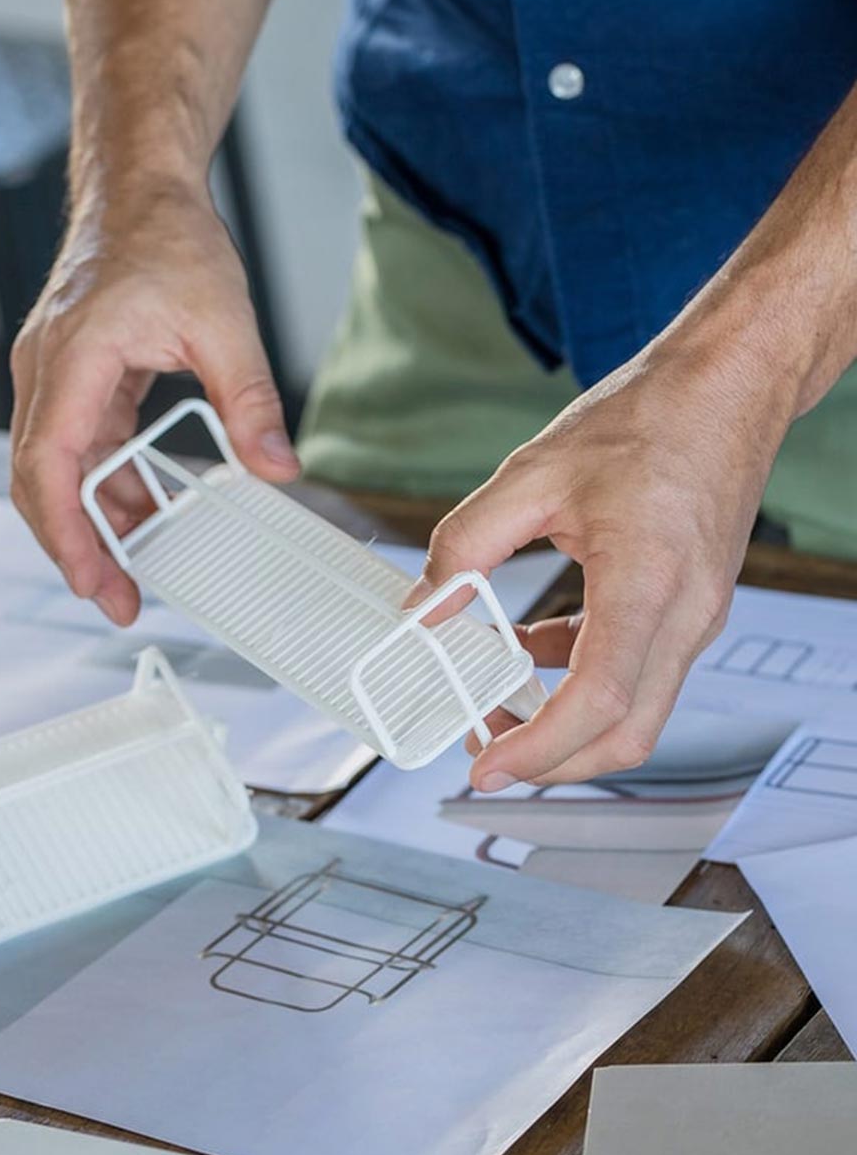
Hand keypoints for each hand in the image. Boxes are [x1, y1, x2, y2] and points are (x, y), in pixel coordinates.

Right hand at [10, 180, 298, 625]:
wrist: (144, 191)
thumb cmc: (171, 239)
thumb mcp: (226, 325)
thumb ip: (250, 402)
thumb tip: (276, 467)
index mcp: (75, 360)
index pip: (51, 465)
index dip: (67, 533)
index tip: (94, 580)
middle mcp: (51, 373)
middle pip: (43, 481)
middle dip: (77, 546)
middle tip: (119, 597)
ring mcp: (58, 377)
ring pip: (62, 469)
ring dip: (97, 519)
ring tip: (138, 566)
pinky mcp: (78, 379)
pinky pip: (84, 447)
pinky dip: (110, 484)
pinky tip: (146, 510)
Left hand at [404, 337, 795, 790]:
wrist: (727, 387)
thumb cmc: (648, 418)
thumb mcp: (533, 472)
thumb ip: (467, 542)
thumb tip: (427, 604)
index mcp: (649, 580)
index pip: (598, 700)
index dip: (538, 749)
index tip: (486, 766)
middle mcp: (687, 613)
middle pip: (625, 734)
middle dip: (553, 761)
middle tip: (490, 752)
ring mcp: (699, 617)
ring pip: (636, 712)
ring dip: (569, 725)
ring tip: (503, 705)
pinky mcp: (695, 609)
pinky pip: (640, 673)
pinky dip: (586, 680)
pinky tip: (538, 649)